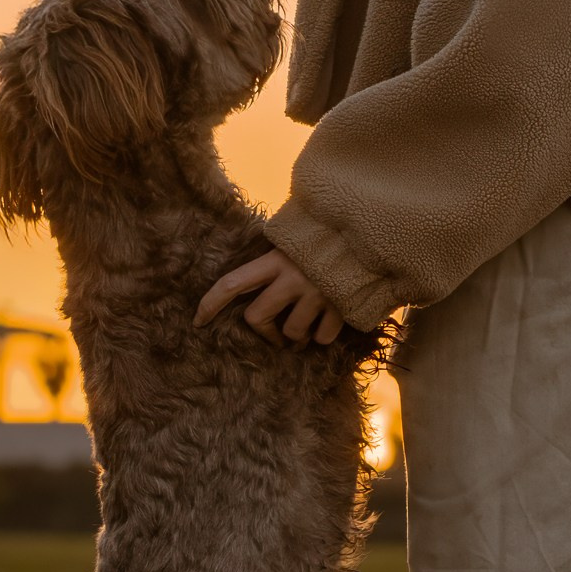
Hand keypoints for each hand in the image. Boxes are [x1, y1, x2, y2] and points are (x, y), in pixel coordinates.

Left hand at [194, 248, 345, 346]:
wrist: (373, 232)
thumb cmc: (327, 235)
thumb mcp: (295, 236)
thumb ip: (275, 255)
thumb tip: (252, 273)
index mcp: (275, 258)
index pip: (232, 283)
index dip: (210, 303)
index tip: (198, 321)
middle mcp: (291, 278)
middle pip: (257, 318)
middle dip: (265, 331)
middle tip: (276, 333)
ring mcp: (316, 294)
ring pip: (292, 333)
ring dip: (298, 334)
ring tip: (309, 323)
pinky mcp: (339, 308)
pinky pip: (322, 338)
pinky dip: (324, 335)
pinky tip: (330, 321)